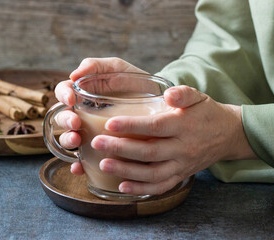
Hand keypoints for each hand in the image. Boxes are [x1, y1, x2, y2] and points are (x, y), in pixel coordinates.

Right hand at [54, 57, 147, 173]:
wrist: (160, 104)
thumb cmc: (135, 83)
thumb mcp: (118, 69)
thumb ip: (97, 65)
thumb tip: (74, 75)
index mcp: (84, 93)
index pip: (64, 92)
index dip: (63, 95)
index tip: (71, 99)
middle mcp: (83, 114)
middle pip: (63, 117)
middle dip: (65, 121)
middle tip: (76, 123)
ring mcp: (90, 132)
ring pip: (69, 138)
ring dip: (68, 140)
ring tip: (77, 141)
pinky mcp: (99, 149)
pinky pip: (83, 160)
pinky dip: (78, 165)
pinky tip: (79, 167)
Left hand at [91, 85, 256, 194]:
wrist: (228, 135)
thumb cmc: (206, 113)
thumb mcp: (198, 97)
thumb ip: (183, 93)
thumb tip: (169, 93)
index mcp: (184, 125)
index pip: (154, 127)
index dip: (131, 126)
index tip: (109, 124)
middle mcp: (183, 148)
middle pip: (149, 152)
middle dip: (120, 149)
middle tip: (96, 143)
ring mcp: (182, 165)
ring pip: (152, 173)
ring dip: (126, 171)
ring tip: (103, 165)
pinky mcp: (181, 176)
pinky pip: (161, 186)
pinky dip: (141, 189)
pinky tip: (122, 187)